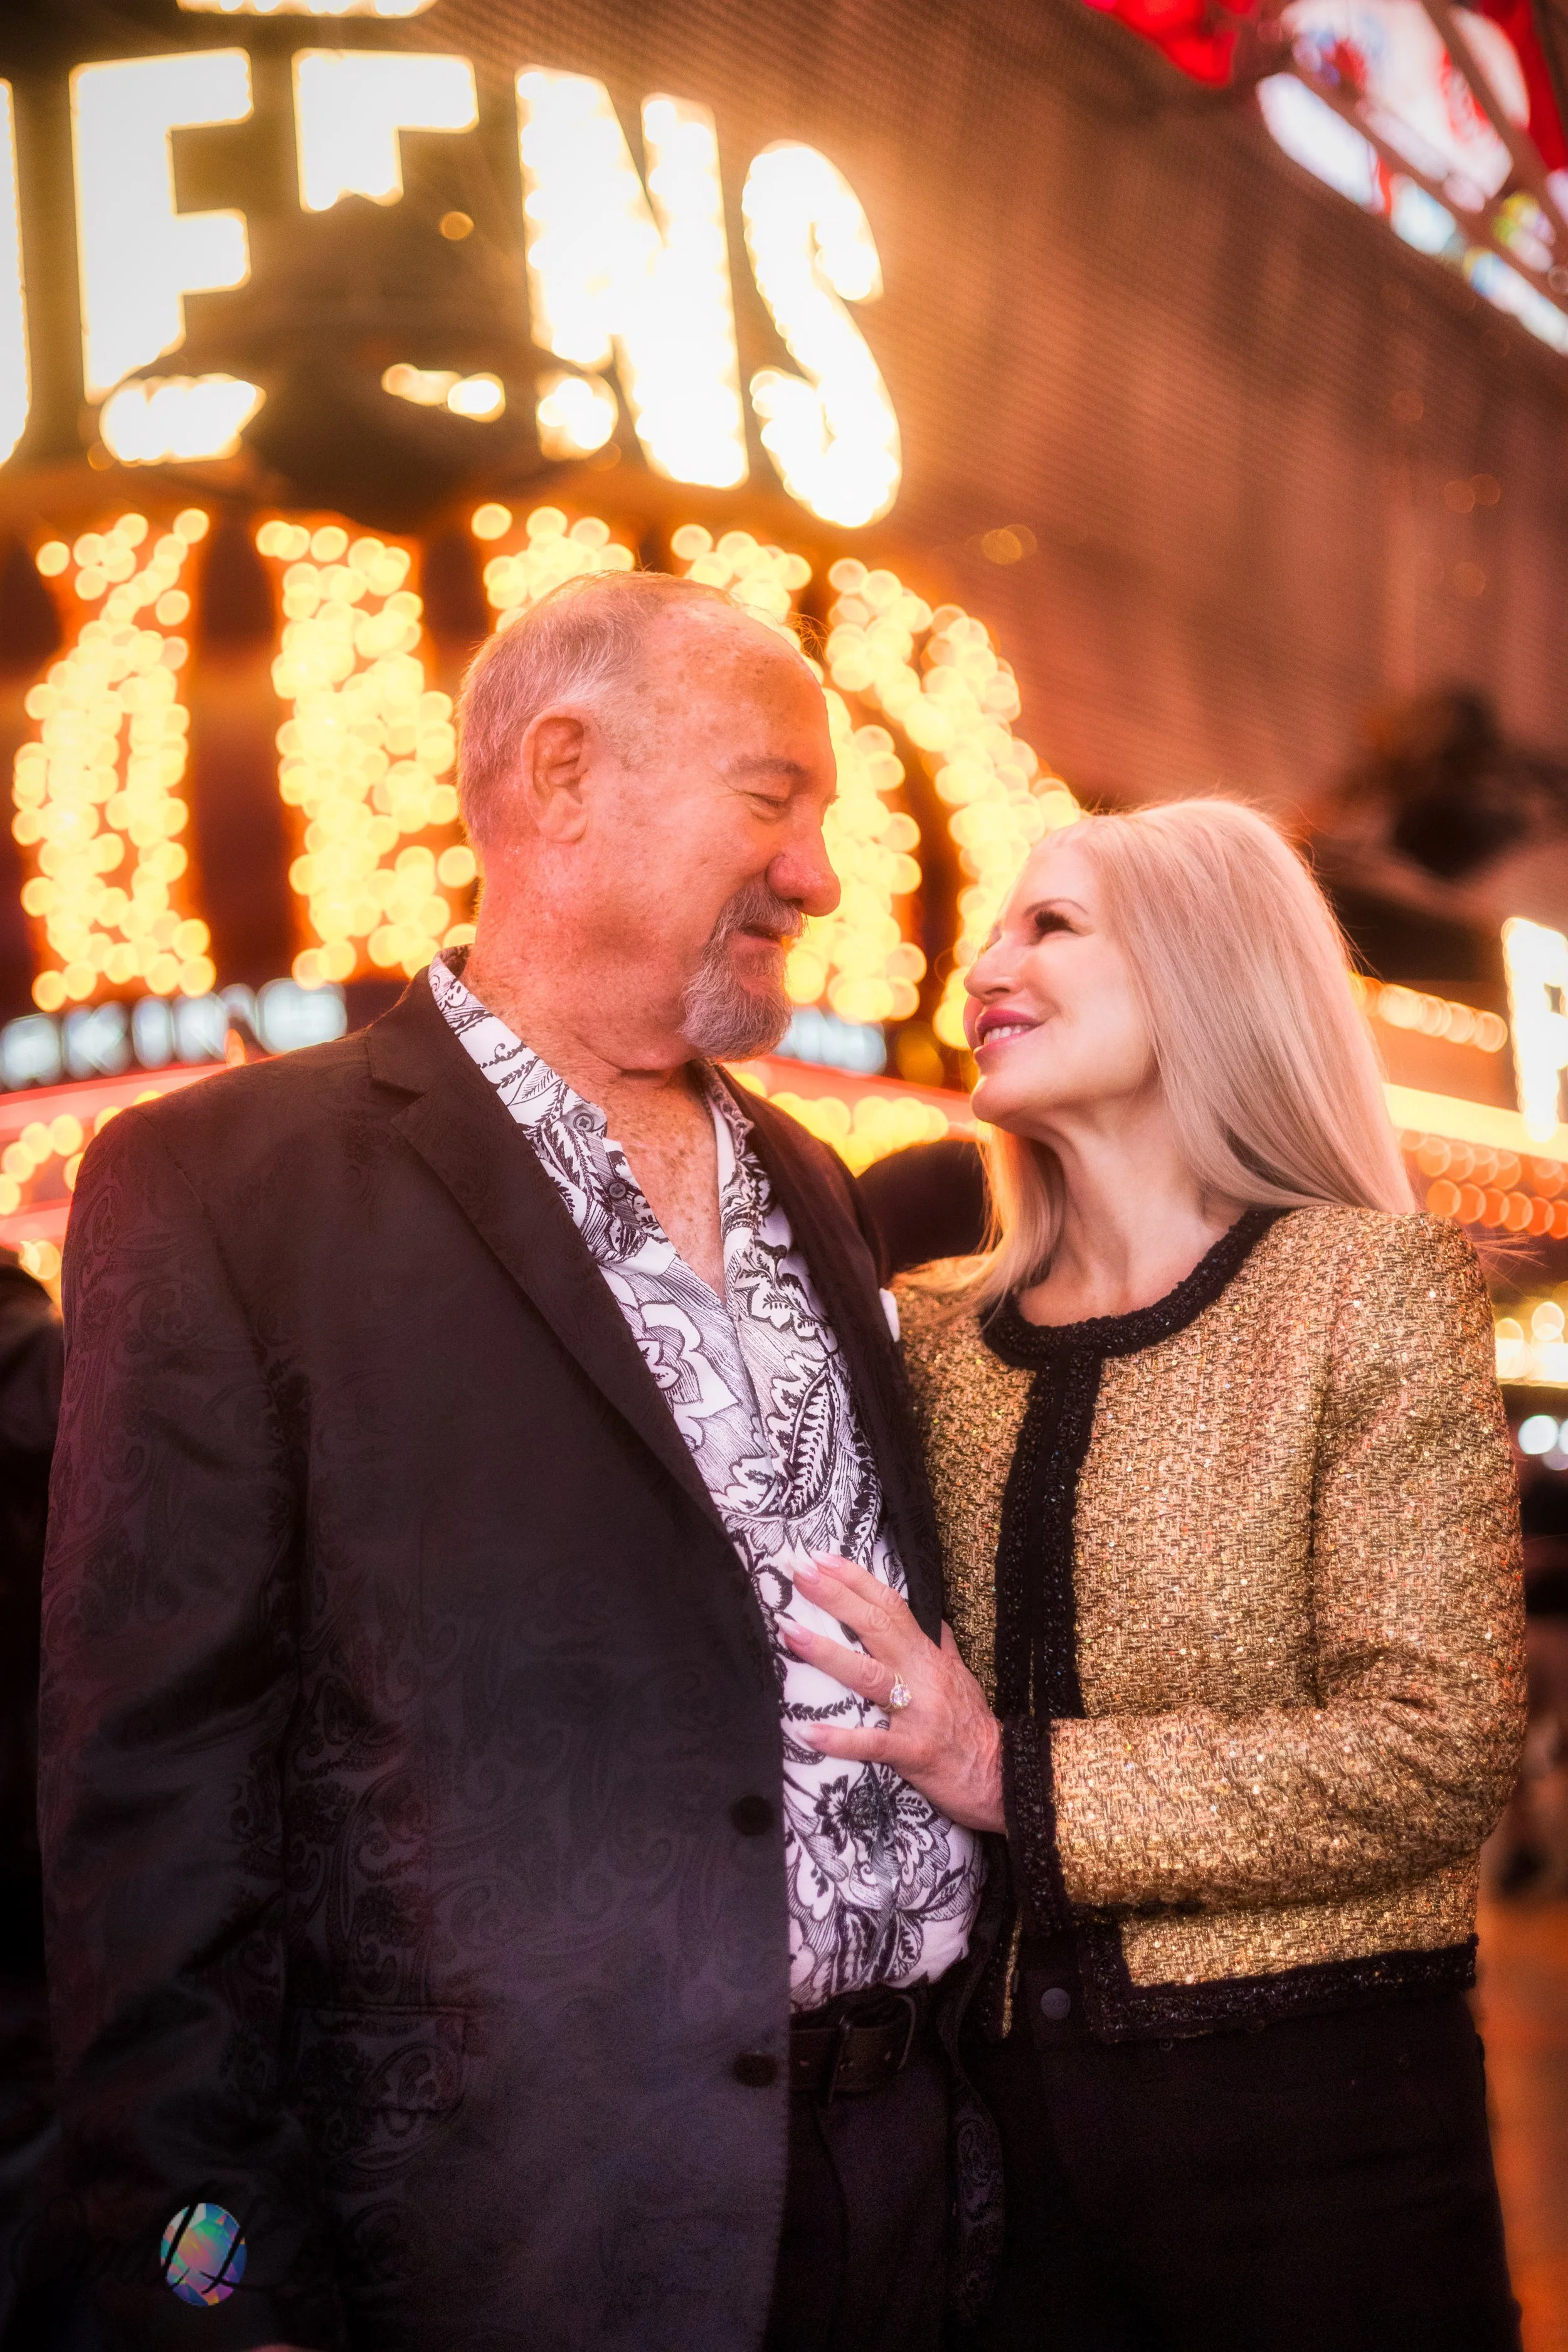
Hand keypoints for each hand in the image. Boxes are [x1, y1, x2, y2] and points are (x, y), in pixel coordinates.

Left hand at [781, 1554, 1005, 1833]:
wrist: (1003, 1775)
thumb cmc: (973, 1726)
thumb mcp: (961, 1676)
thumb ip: (942, 1646)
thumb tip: (933, 1618)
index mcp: (928, 1656)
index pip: (891, 1606)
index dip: (857, 1580)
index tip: (822, 1558)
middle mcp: (922, 1676)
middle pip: (876, 1626)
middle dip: (836, 1597)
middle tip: (799, 1573)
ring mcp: (917, 1713)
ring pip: (869, 1676)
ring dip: (827, 1653)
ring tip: (790, 1632)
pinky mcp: (913, 1752)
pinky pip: (872, 1743)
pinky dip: (840, 1739)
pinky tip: (806, 1731)